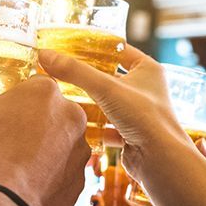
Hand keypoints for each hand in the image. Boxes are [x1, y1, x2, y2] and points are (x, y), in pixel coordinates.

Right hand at [0, 76, 90, 205]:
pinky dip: (46, 179)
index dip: (9, 103)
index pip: (29, 87)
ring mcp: (80, 151)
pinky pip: (61, 174)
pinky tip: (23, 188)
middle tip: (0, 144)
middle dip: (27, 127)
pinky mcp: (81, 181)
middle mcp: (71, 116)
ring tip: (10, 168)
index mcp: (44, 92)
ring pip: (56, 144)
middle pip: (46, 115)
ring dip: (39, 152)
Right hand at [39, 45, 190, 181]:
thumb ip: (75, 72)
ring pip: (106, 102)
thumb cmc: (145, 118)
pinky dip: (91, 126)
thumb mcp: (106, 88)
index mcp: (147, 69)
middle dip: (86, 77)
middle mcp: (145, 89)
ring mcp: (138, 112)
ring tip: (62, 95)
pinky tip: (74, 123)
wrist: (160, 160)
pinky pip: (106, 125)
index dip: (95, 46)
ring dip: (87, 101)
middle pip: (109, 77)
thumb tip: (45, 55)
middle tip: (61, 71)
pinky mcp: (130, 134)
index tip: (71, 45)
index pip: (118, 49)